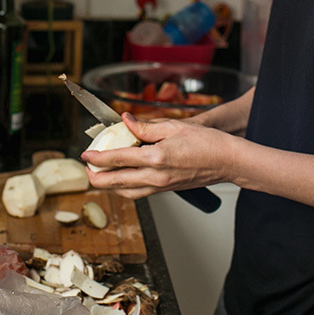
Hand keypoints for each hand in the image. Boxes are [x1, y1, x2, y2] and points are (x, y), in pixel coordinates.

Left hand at [81, 113, 234, 200]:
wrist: (228, 161)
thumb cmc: (208, 143)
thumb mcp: (174, 126)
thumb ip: (146, 126)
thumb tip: (126, 121)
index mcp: (156, 158)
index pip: (117, 159)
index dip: (97, 157)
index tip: (85, 154)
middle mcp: (156, 176)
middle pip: (115, 182)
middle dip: (96, 177)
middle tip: (87, 169)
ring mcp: (161, 186)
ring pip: (126, 192)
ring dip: (109, 186)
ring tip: (99, 176)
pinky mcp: (167, 190)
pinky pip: (139, 193)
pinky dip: (125, 188)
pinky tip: (122, 180)